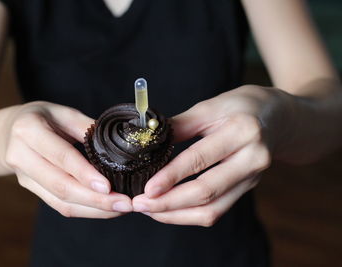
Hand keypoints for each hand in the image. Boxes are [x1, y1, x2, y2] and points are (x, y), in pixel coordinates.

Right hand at [0, 101, 132, 217]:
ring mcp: (23, 177)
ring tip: (120, 209)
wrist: (7, 131)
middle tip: (124, 204)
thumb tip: (119, 143)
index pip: (60, 156)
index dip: (84, 174)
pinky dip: (84, 210)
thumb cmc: (41, 118)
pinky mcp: (31, 189)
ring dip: (93, 209)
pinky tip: (105, 209)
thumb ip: (87, 127)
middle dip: (95, 199)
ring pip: (60, 201)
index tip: (108, 187)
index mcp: (29, 130)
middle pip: (60, 185)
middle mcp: (20, 156)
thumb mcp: (63, 113)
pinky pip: (58, 205)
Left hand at [133, 85, 294, 225]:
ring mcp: (252, 178)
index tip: (146, 190)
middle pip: (207, 191)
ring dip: (177, 214)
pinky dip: (190, 214)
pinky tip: (169, 210)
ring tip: (150, 211)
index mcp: (241, 131)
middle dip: (169, 203)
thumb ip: (180, 125)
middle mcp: (251, 159)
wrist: (279, 118)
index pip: (200, 159)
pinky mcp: (247, 189)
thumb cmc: (241, 107)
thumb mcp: (210, 106)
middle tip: (140, 204)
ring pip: (212, 209)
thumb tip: (147, 139)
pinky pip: (217, 210)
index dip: (171, 176)